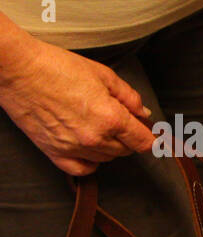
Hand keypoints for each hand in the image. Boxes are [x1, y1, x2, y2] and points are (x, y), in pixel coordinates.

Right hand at [0, 35, 155, 175]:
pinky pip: (81, 169)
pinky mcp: (53, 152)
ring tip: (99, 126)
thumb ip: (129, 97)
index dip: (150, 137)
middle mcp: (94, 137)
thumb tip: (144, 113)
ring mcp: (73, 147)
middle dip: (128, 137)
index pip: (143, 141)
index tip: (151, 134)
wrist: (18, 69)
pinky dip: (90, 162)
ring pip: (106, 158)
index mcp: (110, 118)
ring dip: (109, 147)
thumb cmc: (56, 67)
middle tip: (120, 120)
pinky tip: (89, 149)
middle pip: (125, 150)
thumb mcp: (103, 75)